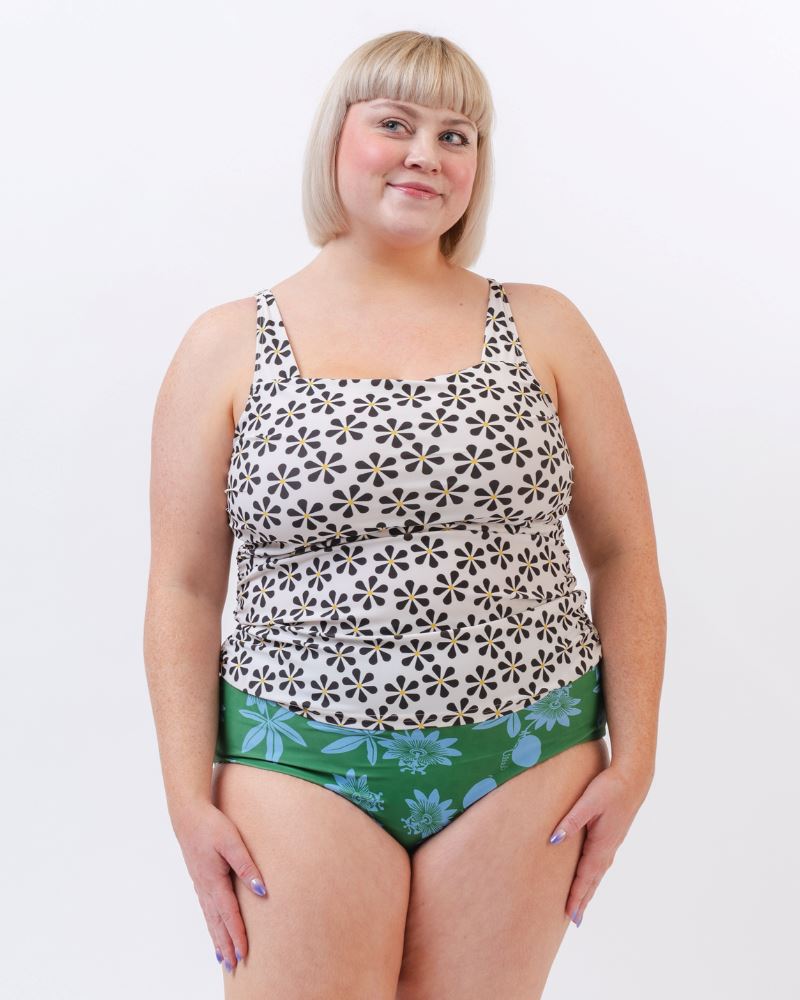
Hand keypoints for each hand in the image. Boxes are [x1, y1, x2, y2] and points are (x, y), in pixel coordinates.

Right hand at [171, 799, 267, 974]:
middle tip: (233, 966)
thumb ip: (247, 867)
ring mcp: (200, 884)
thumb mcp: (233, 842)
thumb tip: (261, 891)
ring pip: (210, 918)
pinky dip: (211, 924)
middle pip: (217, 923)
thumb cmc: (211, 825)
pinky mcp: (199, 878)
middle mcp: (205, 887)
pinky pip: (206, 908)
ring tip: (223, 957)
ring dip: (217, 938)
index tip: (244, 954)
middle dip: (226, 945)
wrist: (187, 814)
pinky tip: (213, 927)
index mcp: (215, 881)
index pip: (229, 915)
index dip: (238, 935)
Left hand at [548, 763, 652, 925]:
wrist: (634, 778)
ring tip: (581, 905)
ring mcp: (612, 843)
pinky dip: (594, 876)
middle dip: (583, 900)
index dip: (577, 895)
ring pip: (598, 873)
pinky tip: (592, 877)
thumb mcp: (588, 803)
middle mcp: (608, 848)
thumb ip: (571, 821)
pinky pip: (601, 863)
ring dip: (589, 890)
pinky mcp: (612, 836)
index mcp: (601, 844)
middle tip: (574, 921)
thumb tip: (553, 840)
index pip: (585, 876)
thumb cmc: (610, 788)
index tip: (570, 914)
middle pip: (593, 880)